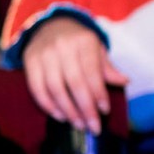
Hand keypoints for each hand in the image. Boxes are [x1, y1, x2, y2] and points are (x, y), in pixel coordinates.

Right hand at [21, 15, 124, 132]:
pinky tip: (60, 116)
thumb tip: (124, 82)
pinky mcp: (29, 62)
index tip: (104, 111)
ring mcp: (43, 54)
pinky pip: (37, 89)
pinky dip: (48, 105)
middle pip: (74, 83)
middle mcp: (62, 47)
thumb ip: (107, 67)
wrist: (49, 26)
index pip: (92, 72)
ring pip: (55, 88)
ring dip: (67, 110)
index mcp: (84, 42)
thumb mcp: (96, 48)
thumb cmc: (78, 42)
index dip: (98, 94)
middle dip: (85, 108)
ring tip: (78, 124)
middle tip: (93, 127)